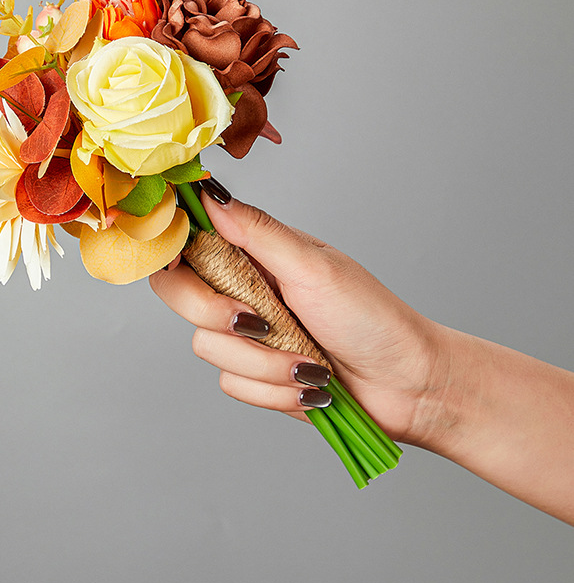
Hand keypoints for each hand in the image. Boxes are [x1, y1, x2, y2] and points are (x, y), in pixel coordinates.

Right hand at [150, 191, 452, 446]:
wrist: (407, 385)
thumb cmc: (371, 317)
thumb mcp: (313, 266)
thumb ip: (257, 232)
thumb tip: (211, 193)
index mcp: (255, 254)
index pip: (190, 242)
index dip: (174, 251)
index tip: (184, 263)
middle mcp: (244, 290)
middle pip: (180, 294)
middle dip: (215, 315)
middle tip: (258, 322)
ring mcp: (247, 335)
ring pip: (208, 348)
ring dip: (265, 363)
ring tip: (310, 363)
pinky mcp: (255, 374)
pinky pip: (232, 384)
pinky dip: (274, 389)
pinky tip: (308, 385)